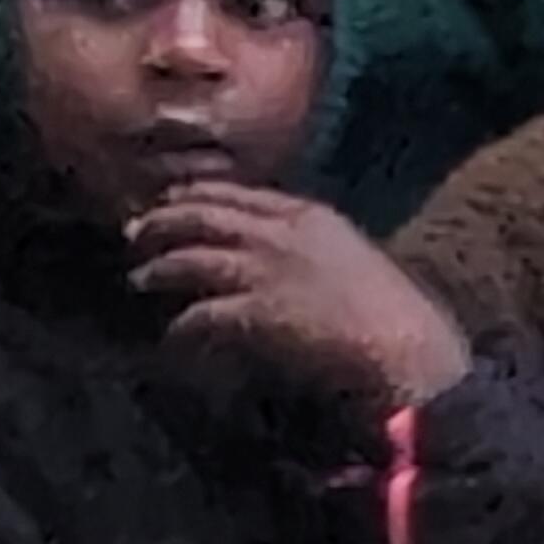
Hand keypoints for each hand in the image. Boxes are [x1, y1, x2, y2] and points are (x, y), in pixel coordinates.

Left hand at [129, 179, 474, 408]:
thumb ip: (318, 254)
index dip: (201, 195)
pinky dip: (182, 327)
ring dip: (160, 267)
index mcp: (313, 216)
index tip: (177, 199)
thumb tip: (285, 265)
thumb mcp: (356, 265)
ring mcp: (266, 269)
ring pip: (192, 257)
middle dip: (167, 220)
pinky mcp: (254, 311)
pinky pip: (201, 315)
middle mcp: (283, 233)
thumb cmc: (395, 316)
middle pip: (206, 214)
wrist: (407, 349)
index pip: (241, 193)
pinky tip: (173, 338)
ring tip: (141, 276)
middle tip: (136, 231)